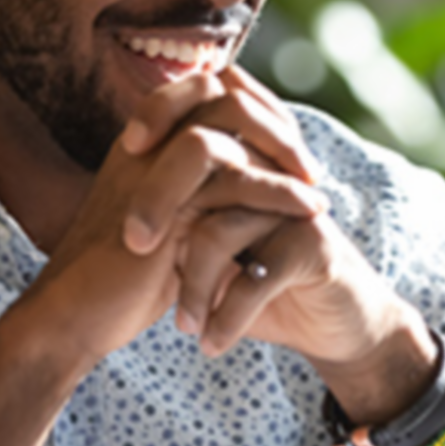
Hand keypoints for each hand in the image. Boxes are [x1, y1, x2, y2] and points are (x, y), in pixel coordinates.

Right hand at [11, 70, 327, 369]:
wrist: (75, 319)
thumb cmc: (122, 280)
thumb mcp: (170, 226)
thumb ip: (200, 196)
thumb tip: (251, 181)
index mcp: (143, 142)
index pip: (204, 90)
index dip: (253, 107)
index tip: (288, 147)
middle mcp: (143, 145)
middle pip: (218, 93)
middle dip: (274, 123)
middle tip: (310, 166)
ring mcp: (148, 169)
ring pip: (226, 129)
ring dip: (283, 154)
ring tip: (317, 193)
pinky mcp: (161, 206)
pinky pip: (231, 180)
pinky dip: (278, 192)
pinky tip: (307, 211)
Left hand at [123, 66, 438, 421]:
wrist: (335, 324)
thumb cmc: (264, 282)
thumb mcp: (218, 247)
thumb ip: (180, 216)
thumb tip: (108, 206)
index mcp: (249, 157)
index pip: (204, 102)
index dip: (162, 109)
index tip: (126, 147)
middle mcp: (273, 171)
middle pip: (206, 159)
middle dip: (158, 203)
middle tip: (134, 247)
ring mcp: (295, 206)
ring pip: (220, 228)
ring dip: (193, 284)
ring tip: (181, 326)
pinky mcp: (315, 247)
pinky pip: (255, 277)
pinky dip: (226, 316)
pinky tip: (211, 343)